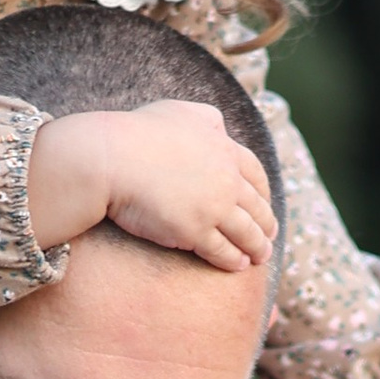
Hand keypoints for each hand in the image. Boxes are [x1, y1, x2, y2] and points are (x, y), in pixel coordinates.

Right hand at [29, 102, 276, 272]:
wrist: (110, 158)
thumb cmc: (136, 133)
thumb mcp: (179, 111)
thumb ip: (205, 118)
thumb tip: (219, 127)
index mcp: (224, 148)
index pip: (255, 173)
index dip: (263, 192)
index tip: (265, 203)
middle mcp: (226, 178)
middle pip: (256, 207)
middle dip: (266, 224)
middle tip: (269, 236)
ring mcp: (213, 207)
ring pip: (247, 233)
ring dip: (257, 247)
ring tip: (261, 257)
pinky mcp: (195, 232)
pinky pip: (223, 251)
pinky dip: (234, 260)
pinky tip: (238, 266)